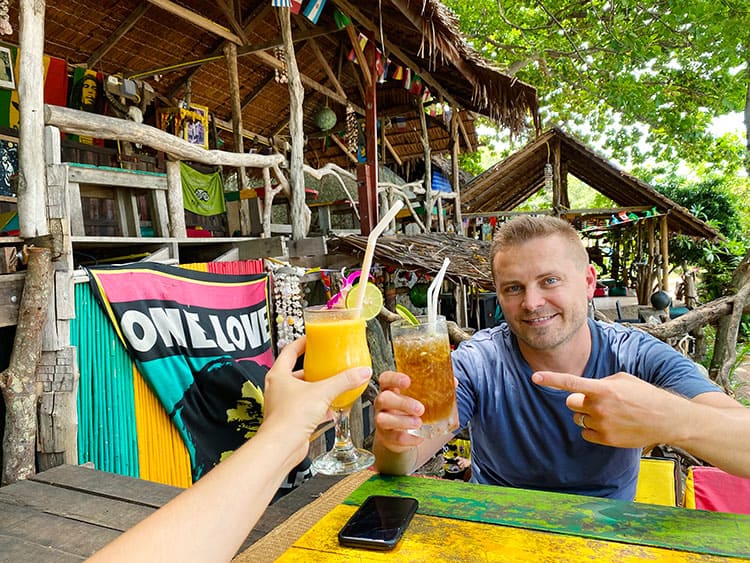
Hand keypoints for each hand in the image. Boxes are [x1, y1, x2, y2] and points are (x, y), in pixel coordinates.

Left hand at [261, 336, 371, 460]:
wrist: (282, 446)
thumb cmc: (290, 418)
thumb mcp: (322, 392)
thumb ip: (343, 381)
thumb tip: (361, 372)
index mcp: (279, 375)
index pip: (290, 350)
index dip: (302, 343)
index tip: (313, 339)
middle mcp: (278, 388)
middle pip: (296, 371)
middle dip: (312, 368)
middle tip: (326, 362)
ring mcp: (282, 404)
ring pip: (301, 391)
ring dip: (316, 388)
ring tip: (331, 384)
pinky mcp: (290, 419)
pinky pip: (305, 408)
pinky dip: (318, 406)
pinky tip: (331, 408)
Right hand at [373, 370, 425, 453]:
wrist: (400, 434)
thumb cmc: (409, 410)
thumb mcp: (419, 397)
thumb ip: (433, 389)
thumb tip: (453, 381)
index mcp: (390, 389)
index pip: (385, 379)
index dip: (394, 378)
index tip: (407, 381)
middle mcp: (382, 404)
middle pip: (383, 398)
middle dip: (402, 403)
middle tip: (420, 409)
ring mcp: (381, 420)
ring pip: (383, 419)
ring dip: (402, 421)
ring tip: (419, 423)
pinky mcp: (385, 436)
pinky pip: (393, 437)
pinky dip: (408, 438)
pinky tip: (418, 437)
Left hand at [532, 371, 683, 447]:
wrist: (667, 418)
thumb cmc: (645, 395)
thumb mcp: (622, 379)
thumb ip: (600, 382)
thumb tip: (586, 390)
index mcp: (602, 389)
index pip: (570, 383)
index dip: (550, 379)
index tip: (534, 377)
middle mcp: (599, 407)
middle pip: (571, 403)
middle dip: (578, 401)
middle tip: (596, 401)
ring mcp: (602, 425)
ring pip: (578, 418)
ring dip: (588, 415)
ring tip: (610, 413)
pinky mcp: (605, 439)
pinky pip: (585, 433)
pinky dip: (593, 429)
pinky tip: (610, 425)